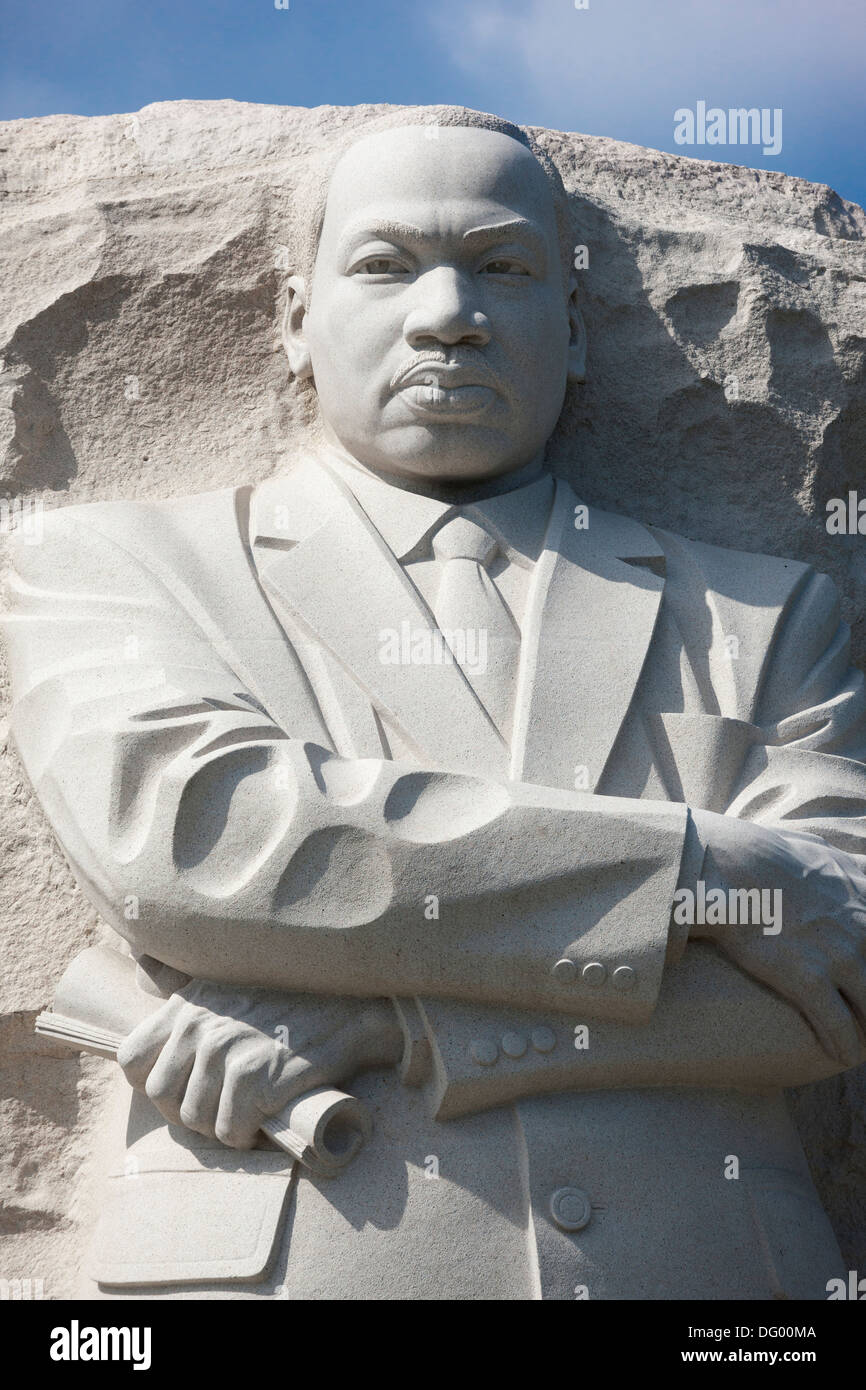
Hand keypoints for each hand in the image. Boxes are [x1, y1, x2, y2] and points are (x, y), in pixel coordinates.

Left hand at [116, 982, 402, 1148]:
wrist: (352, 1009)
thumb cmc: (293, 1001)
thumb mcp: (227, 981)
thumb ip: (183, 984)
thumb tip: (137, 957)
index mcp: (186, 1004)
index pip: (132, 1060)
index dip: (155, 1086)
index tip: (186, 1092)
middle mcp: (199, 1025)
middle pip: (162, 1097)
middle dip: (190, 1114)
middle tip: (224, 1112)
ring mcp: (226, 1051)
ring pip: (196, 1120)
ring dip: (222, 1129)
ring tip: (249, 1117)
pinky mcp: (254, 1077)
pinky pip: (231, 1132)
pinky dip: (247, 1138)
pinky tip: (266, 1125)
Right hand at [688, 810, 865, 1065]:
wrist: (726, 865)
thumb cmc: (759, 852)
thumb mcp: (814, 848)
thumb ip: (837, 863)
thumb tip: (834, 859)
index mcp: (864, 895)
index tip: (864, 977)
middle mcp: (861, 927)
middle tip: (865, 1014)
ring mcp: (838, 954)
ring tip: (863, 1045)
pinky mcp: (807, 977)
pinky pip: (838, 1024)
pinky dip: (843, 1045)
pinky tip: (841, 1054)